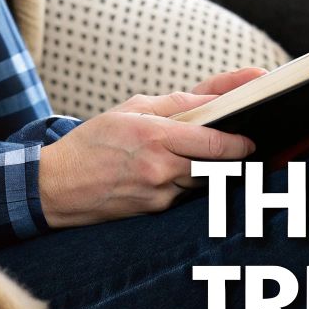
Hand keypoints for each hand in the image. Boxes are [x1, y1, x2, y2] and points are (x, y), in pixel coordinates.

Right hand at [38, 67, 266, 228]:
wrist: (57, 186)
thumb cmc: (94, 141)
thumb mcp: (133, 109)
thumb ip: (179, 103)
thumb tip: (216, 98)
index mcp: (155, 137)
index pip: (213, 143)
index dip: (238, 144)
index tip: (251, 140)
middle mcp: (160, 169)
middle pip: (215, 166)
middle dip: (230, 157)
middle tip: (241, 147)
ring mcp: (158, 194)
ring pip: (201, 181)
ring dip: (207, 169)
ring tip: (194, 155)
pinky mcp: (154, 211)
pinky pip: (183, 194)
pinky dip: (184, 181)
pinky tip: (170, 172)